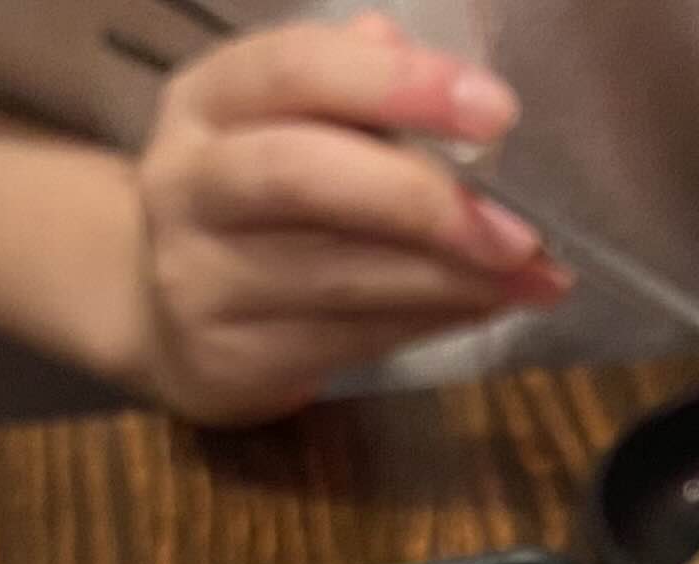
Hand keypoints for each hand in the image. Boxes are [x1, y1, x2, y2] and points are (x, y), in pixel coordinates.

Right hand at [131, 11, 568, 423]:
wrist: (166, 313)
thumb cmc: (261, 200)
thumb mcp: (294, 125)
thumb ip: (364, 96)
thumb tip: (462, 86)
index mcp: (211, 97)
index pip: (296, 70)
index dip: (397, 84)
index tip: (496, 110)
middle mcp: (190, 181)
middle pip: (301, 176)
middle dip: (423, 201)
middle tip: (520, 230)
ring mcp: (199, 276)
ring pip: (336, 276)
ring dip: (449, 278)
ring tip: (532, 275)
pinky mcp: (229, 358)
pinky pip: (348, 340)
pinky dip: (430, 322)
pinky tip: (486, 305)